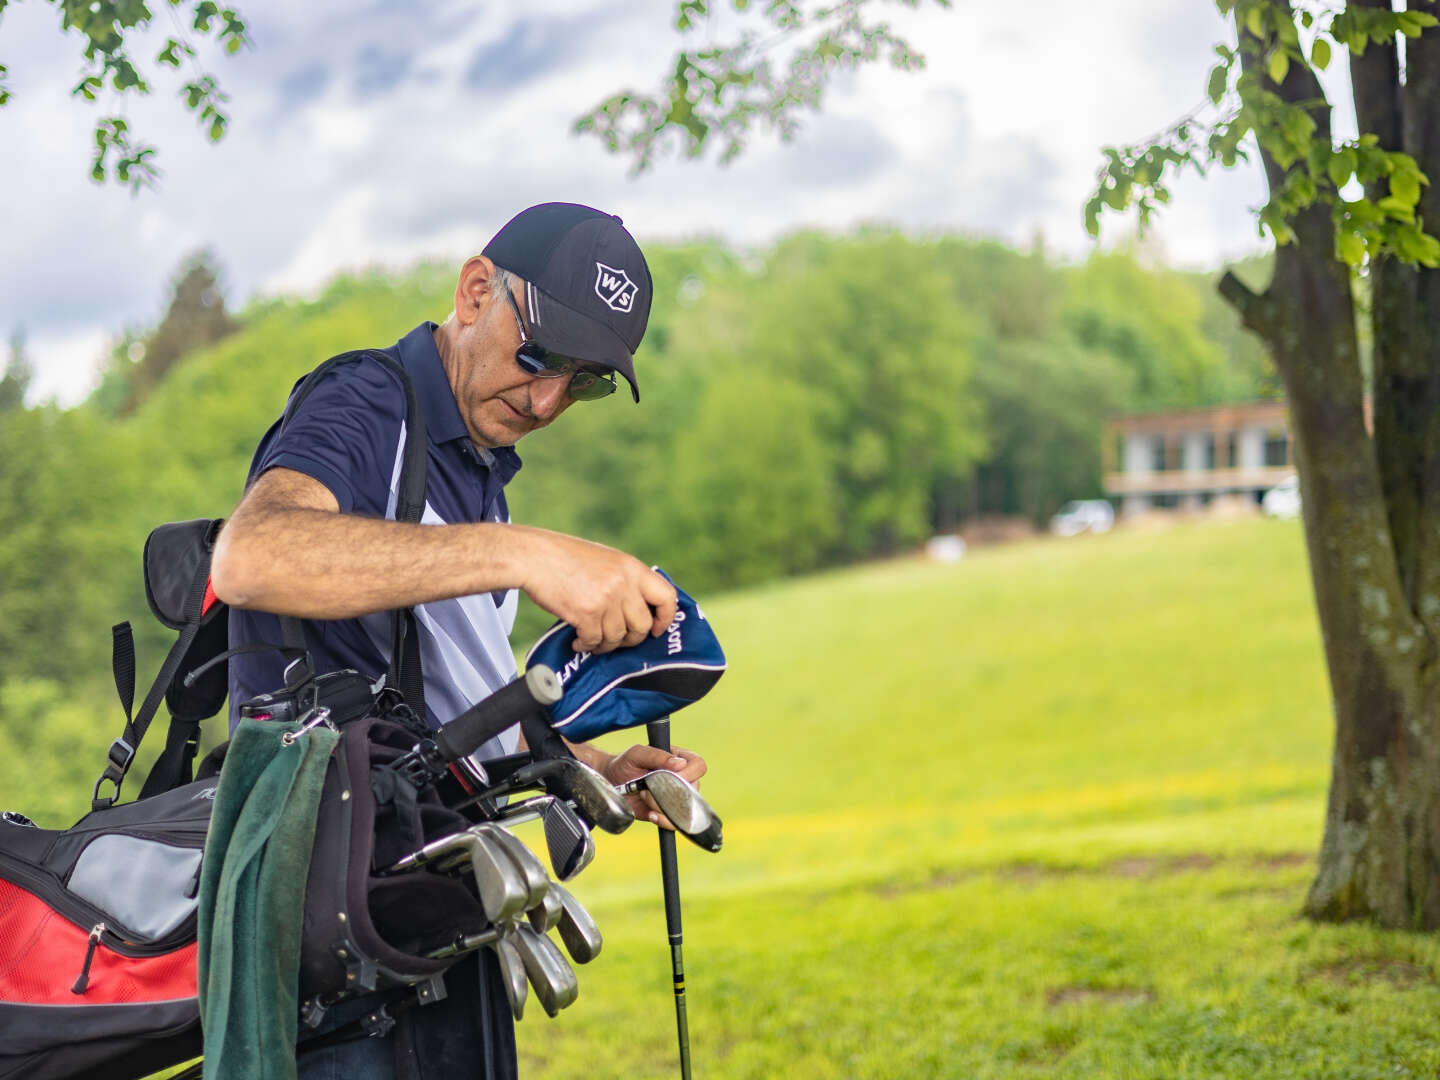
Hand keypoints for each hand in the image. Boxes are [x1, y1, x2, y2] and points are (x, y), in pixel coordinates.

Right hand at [515, 527, 677, 652]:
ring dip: (605, 644)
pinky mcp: (586, 613)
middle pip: (642, 626)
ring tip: (593, 638)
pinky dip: (586, 645)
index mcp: (632, 568)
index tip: (655, 629)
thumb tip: (638, 609)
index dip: (665, 618)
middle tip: (616, 639)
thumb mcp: (607, 560)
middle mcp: (624, 583)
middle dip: (630, 639)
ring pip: (617, 638)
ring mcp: (606, 599)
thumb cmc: (566, 558)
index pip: (667, 597)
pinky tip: (579, 640)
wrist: (535, 556)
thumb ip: (625, 580)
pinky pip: (594, 641)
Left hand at [599, 744, 706, 830]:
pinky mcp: (668, 814)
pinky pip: (675, 823)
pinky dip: (663, 820)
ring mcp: (676, 798)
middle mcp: (682, 779)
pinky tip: (650, 814)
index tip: (671, 776)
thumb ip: (656, 755)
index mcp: (680, 759)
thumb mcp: (637, 754)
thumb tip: (680, 764)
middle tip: (648, 787)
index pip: (698, 765)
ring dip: (661, 805)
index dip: (690, 773)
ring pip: (684, 808)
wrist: (611, 784)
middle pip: (694, 790)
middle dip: (669, 792)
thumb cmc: (625, 764)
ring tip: (644, 796)